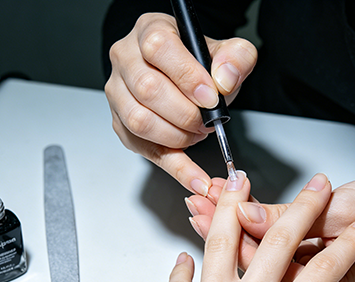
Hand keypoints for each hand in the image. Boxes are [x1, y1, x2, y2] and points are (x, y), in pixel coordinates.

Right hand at [105, 12, 257, 195]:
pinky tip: (196, 178)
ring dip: (176, 136)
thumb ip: (236, 58)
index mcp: (149, 31)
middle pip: (147, 90)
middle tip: (206, 121)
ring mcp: (118, 93)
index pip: (159, 48)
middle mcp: (126, 59)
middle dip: (185, 113)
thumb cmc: (198, 64)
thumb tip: (224, 79)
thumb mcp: (226, 52)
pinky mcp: (121, 125)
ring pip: (139, 121)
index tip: (210, 97)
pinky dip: (176, 168)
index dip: (187, 76)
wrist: (185, 79)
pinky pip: (145, 150)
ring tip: (198, 134)